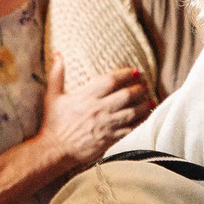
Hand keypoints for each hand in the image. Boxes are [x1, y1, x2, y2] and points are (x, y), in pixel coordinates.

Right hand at [38, 54, 150, 168]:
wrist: (55, 149)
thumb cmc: (53, 123)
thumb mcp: (52, 96)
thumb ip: (57, 74)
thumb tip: (58, 53)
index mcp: (86, 97)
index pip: (111, 81)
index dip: (125, 74)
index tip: (134, 71)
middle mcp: (99, 109)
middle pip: (126, 95)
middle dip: (138, 89)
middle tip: (145, 85)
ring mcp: (106, 125)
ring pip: (132, 112)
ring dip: (144, 105)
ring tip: (150, 99)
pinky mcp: (109, 139)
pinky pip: (130, 129)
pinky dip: (140, 122)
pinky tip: (146, 116)